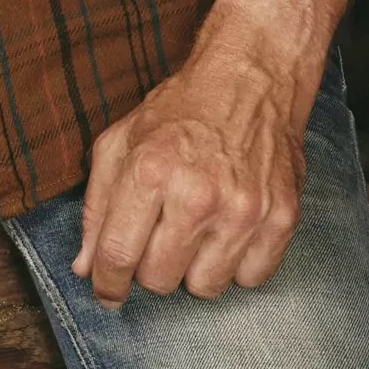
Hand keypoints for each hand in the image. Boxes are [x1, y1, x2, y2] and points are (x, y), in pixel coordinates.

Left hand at [68, 47, 310, 304]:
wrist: (251, 79)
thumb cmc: (180, 111)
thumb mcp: (121, 142)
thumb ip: (97, 206)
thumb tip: (86, 267)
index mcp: (150, 172)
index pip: (117, 255)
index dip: (106, 283)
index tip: (107, 290)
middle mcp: (197, 195)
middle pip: (159, 280)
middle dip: (150, 266)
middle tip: (158, 236)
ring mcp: (244, 210)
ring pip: (204, 287)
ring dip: (194, 268)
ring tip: (197, 230)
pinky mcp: (282, 219)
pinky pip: (250, 279)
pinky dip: (237, 264)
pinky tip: (229, 231)